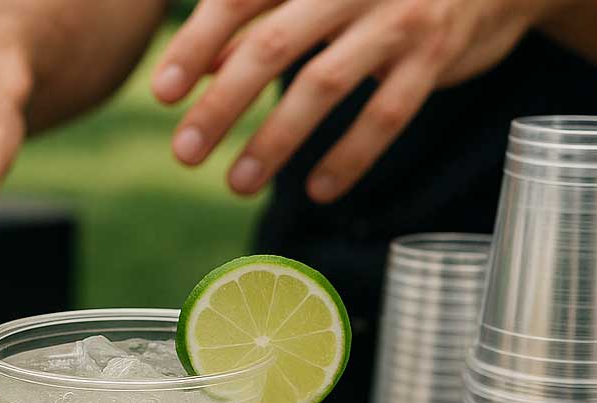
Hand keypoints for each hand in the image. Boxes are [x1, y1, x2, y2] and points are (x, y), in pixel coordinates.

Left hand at [152, 0, 558, 200]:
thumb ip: (264, 18)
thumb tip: (205, 65)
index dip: (195, 44)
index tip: (161, 93)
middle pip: (272, 46)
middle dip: (221, 106)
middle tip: (184, 152)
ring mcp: (398, 18)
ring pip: (323, 86)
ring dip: (275, 141)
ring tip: (236, 183)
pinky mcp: (435, 56)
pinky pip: (385, 115)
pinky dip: (349, 157)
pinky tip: (317, 191)